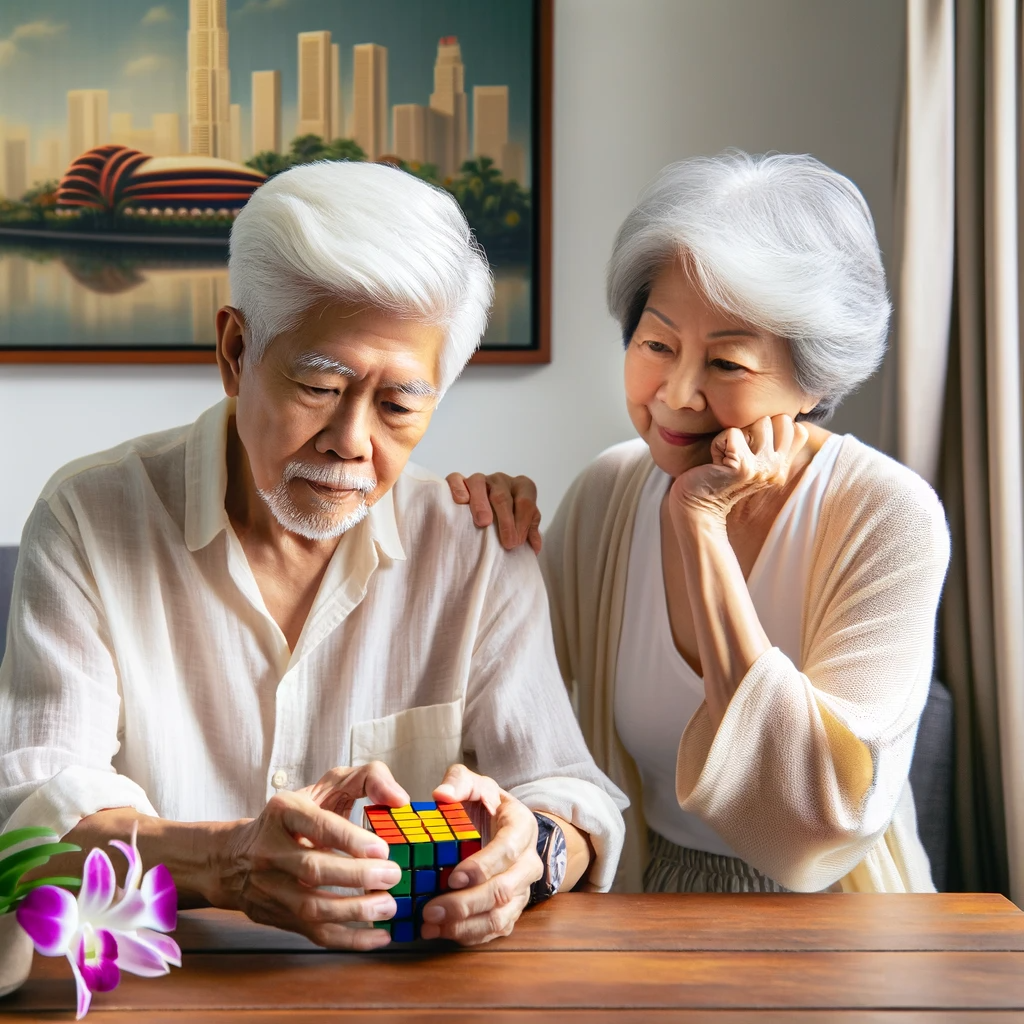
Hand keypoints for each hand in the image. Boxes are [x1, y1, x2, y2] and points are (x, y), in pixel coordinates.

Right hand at [214, 763, 409, 949]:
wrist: (237, 856)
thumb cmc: (296, 817)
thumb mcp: (327, 785)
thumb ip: (367, 778)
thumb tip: (399, 798)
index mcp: (284, 812)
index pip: (317, 825)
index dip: (350, 839)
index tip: (382, 848)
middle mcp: (271, 850)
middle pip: (313, 869)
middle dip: (357, 876)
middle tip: (392, 875)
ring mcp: (271, 888)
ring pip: (311, 907)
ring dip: (355, 911)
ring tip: (389, 905)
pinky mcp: (278, 917)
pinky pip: (315, 933)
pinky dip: (350, 939)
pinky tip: (379, 935)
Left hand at [416, 764, 542, 944]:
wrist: (503, 825)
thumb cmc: (486, 804)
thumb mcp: (474, 784)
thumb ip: (458, 782)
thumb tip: (442, 795)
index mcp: (522, 827)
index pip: (509, 851)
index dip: (482, 867)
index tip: (453, 877)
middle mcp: (528, 862)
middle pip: (505, 890)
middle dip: (467, 903)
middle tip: (432, 909)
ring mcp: (522, 890)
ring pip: (501, 917)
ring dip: (465, 925)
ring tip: (431, 924)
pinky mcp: (511, 909)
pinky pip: (494, 930)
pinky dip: (467, 934)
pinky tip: (439, 931)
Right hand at [446, 472, 541, 552]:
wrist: (484, 514)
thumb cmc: (506, 520)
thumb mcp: (521, 525)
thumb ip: (528, 532)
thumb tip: (535, 547)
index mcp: (521, 487)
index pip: (525, 503)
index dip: (522, 523)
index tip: (517, 543)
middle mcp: (501, 480)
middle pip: (502, 496)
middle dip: (506, 520)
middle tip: (507, 543)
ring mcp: (480, 479)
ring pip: (478, 483)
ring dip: (481, 504)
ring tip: (483, 523)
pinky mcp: (458, 481)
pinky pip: (456, 479)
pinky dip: (458, 488)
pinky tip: (461, 501)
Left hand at [671, 415, 809, 523]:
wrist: (698, 505)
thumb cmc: (719, 476)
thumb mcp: (751, 459)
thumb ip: (770, 442)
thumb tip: (781, 416)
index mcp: (782, 467)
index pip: (798, 429)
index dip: (772, 427)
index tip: (750, 447)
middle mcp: (778, 469)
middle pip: (779, 420)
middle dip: (752, 427)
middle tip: (736, 451)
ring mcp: (763, 468)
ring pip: (759, 423)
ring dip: (735, 435)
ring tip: (726, 456)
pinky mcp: (743, 467)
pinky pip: (732, 432)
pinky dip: (718, 443)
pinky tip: (715, 462)